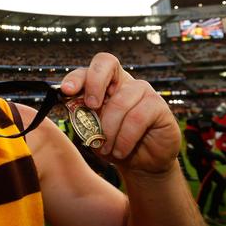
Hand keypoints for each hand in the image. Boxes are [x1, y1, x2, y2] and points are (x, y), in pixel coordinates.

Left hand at [60, 53, 180, 174]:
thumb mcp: (91, 129)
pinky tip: (120, 151)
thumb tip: (67, 104)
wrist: (142, 162)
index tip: (66, 91)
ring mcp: (142, 90)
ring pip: (120, 102)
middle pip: (106, 62)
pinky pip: (137, 118)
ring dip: (109, 130)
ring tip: (105, 149)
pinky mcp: (158, 105)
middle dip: (94, 83)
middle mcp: (122, 81)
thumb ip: (80, 114)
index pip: (88, 69)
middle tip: (91, 107)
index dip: (76, 77)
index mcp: (103, 83)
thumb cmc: (113, 143)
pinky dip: (124, 138)